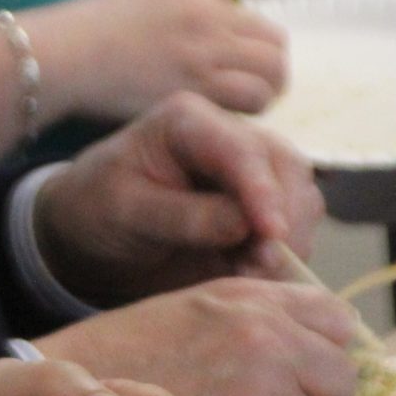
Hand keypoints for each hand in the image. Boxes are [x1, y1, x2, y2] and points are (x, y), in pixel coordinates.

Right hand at [26, 0, 288, 121]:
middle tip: (247, 92)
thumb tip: (198, 43)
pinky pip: (251, 99)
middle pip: (272, 42)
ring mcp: (207, 47)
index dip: (240, 49)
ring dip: (262, 92)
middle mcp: (208, 12)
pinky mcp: (200, 83)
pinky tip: (222, 119)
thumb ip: (173, 16)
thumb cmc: (80, 37)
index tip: (223, 70)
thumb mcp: (134, 4)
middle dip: (267, 69)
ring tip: (238, 111)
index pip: (244, 18)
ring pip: (272, 71)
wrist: (59, 54)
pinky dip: (246, 112)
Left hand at [31, 93, 322, 304]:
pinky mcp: (262, 206)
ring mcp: (252, 170)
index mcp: (188, 121)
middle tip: (259, 266)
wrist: (93, 232)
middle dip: (284, 219)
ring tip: (248, 273)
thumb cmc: (98, 209)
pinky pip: (295, 227)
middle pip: (286, 168)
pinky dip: (284, 254)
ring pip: (301, 198)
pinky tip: (252, 274)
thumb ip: (184, 217)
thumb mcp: (125, 212)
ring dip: (288, 241)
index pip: (240, 149)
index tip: (271, 233)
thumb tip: (247, 225)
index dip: (262, 190)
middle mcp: (230, 136)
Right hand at [34, 280, 357, 395]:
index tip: (298, 363)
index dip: (318, 348)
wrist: (72, 395)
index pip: (339, 325)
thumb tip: (334, 334)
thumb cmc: (134, 349)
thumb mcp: (200, 303)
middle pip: (338, 384)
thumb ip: (267, 310)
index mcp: (254, 304)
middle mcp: (266, 346)